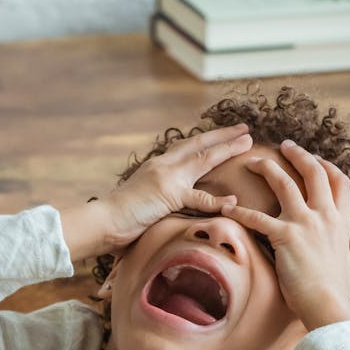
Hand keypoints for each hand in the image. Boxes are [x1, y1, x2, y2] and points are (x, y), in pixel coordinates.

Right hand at [104, 124, 251, 250]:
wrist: (102, 221)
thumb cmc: (119, 217)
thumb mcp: (143, 199)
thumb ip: (158, 195)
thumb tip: (166, 202)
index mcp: (157, 166)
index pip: (186, 147)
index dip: (206, 140)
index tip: (223, 134)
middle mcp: (163, 165)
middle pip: (198, 144)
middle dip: (223, 136)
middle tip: (244, 129)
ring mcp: (166, 177)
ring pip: (203, 159)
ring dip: (227, 149)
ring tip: (246, 142)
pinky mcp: (168, 195)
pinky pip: (198, 198)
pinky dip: (217, 200)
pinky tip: (233, 200)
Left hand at [220, 140, 349, 328]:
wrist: (327, 305)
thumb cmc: (338, 292)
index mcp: (341, 222)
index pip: (339, 182)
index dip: (327, 166)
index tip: (316, 159)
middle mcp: (325, 216)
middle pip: (314, 172)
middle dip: (298, 154)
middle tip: (284, 145)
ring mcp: (306, 223)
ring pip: (284, 184)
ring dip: (267, 168)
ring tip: (252, 161)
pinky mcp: (285, 236)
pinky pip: (257, 218)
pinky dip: (240, 212)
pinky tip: (226, 208)